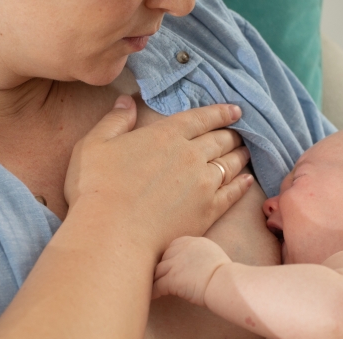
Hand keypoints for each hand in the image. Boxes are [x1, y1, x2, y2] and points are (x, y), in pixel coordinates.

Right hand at [64, 95, 253, 250]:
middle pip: (220, 139)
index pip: (201, 118)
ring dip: (240, 155)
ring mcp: (204, 183)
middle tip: (240, 132)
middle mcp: (191, 155)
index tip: (235, 111)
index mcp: (166, 134)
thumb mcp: (94, 144)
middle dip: (232, 133)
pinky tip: (247, 180)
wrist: (113, 233)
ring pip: (231, 163)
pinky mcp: (209, 210)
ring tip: (246, 152)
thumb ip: (115, 120)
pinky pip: (233, 192)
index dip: (221, 112)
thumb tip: (127, 101)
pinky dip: (242, 184)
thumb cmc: (97, 189)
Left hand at [152, 236, 231, 305]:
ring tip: (147, 287)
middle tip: (154, 277)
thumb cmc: (226, 276)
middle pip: (164, 257)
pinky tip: (150, 298)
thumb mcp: (214, 257)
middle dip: (161, 268)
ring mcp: (176, 263)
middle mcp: (183, 249)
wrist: (225, 283)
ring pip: (158, 271)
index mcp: (195, 242)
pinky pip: (157, 286)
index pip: (174, 246)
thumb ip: (202, 257)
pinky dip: (152, 292)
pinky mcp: (172, 278)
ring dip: (154, 279)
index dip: (169, 256)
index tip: (167, 265)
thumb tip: (197, 266)